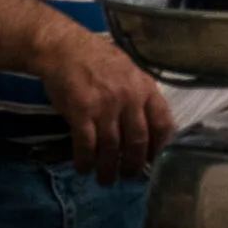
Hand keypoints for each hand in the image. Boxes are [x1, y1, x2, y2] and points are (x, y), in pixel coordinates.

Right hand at [35, 25, 174, 184]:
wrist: (65, 48)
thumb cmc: (100, 61)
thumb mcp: (131, 74)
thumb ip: (142, 98)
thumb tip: (151, 128)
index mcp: (146, 89)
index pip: (163, 124)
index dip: (161, 147)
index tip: (156, 162)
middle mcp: (129, 99)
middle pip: (138, 141)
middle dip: (134, 165)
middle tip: (129, 177)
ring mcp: (105, 106)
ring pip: (112, 148)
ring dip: (109, 168)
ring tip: (106, 180)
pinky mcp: (81, 112)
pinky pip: (86, 144)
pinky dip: (85, 161)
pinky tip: (83, 169)